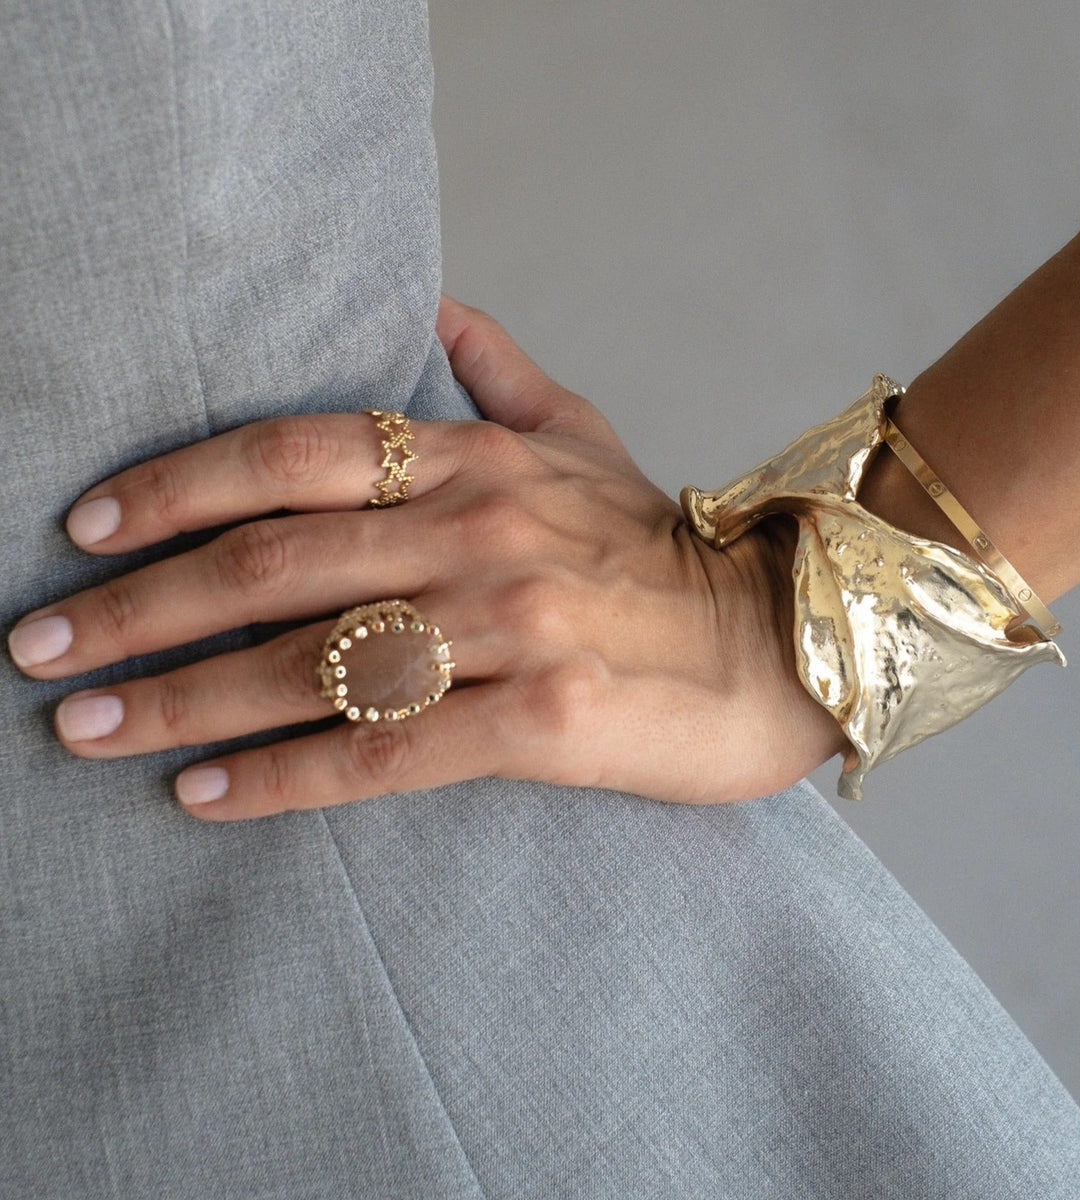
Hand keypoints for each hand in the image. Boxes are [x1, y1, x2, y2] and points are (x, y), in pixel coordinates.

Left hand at [7, 297, 844, 819]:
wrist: (784, 641)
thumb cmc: (669, 548)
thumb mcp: (590, 439)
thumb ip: (503, 375)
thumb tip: (437, 307)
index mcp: (481, 460)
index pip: (292, 453)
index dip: (175, 484)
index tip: (82, 526)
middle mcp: (484, 530)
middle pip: (273, 563)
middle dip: (138, 608)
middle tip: (39, 649)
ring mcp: (517, 625)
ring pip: (314, 665)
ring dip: (182, 700)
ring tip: (85, 729)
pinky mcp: (548, 722)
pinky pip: (388, 753)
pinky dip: (286, 776)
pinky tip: (206, 795)